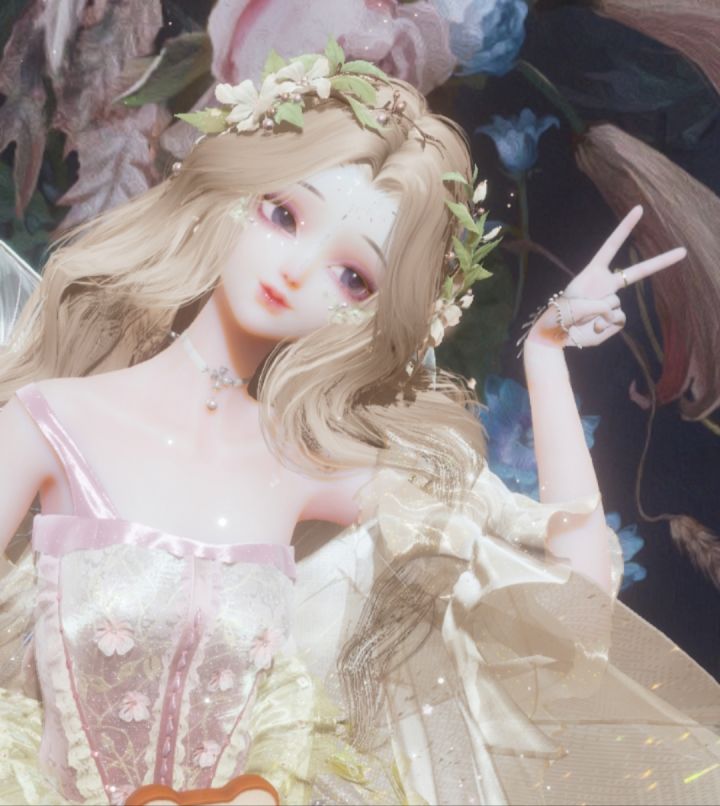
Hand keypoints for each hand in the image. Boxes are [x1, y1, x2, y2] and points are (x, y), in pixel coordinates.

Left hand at [526, 205, 686, 349]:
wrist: (556, 335)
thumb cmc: (561, 315)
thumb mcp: (574, 306)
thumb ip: (596, 306)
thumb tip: (612, 312)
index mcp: (593, 273)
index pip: (611, 246)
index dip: (625, 228)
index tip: (639, 209)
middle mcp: (606, 285)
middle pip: (638, 272)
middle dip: (661, 262)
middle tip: (683, 251)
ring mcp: (611, 301)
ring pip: (615, 304)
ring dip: (597, 313)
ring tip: (582, 317)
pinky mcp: (613, 319)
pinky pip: (617, 320)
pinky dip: (604, 326)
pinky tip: (592, 327)